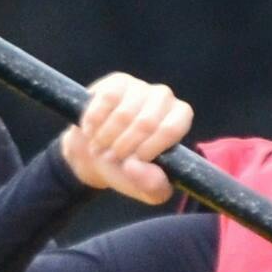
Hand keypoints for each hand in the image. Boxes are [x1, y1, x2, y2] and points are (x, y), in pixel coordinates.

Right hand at [61, 75, 191, 204]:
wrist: (96, 153)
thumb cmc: (128, 171)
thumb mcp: (145, 188)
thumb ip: (152, 186)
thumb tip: (135, 168)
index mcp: (179, 119)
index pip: (171, 128)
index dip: (150, 148)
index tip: (132, 163)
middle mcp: (164, 98)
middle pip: (146, 122)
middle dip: (124, 148)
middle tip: (111, 160)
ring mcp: (140, 87)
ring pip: (123, 113)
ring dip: (107, 138)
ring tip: (100, 149)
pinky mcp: (117, 82)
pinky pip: (105, 100)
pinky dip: (95, 122)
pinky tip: (91, 132)